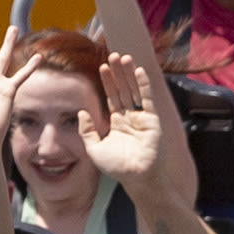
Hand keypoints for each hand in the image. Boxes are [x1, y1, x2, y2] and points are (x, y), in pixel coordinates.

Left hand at [80, 48, 172, 185]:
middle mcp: (130, 118)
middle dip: (117, 73)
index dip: (107, 82)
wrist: (137, 178)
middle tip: (113, 55)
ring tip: (124, 57)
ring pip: (134, 90)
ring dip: (129, 74)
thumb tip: (81, 112)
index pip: (111, 97)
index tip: (102, 66)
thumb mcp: (94, 149)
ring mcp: (141, 118)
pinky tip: (138, 71)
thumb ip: (86, 130)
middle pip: (122, 90)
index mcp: (117, 123)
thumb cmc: (117, 167)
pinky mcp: (152, 119)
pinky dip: (143, 85)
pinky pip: (147, 99)